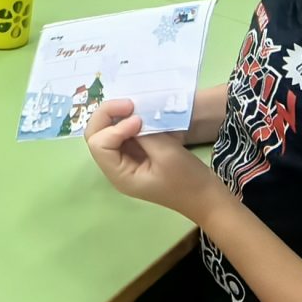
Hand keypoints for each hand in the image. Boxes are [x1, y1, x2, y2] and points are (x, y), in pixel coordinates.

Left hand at [86, 104, 222, 218]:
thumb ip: (146, 134)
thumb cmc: (188, 180)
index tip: (139, 120)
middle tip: (130, 103)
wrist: (206, 197)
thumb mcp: (167, 154)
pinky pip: (123, 132)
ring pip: (106, 131)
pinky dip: (127, 120)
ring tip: (134, 105)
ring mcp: (126, 160)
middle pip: (96, 135)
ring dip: (116, 115)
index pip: (99, 145)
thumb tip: (133, 115)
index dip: (114, 127)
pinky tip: (141, 113)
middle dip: (107, 115)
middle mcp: (116, 167)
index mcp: (120, 175)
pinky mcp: (137, 153)